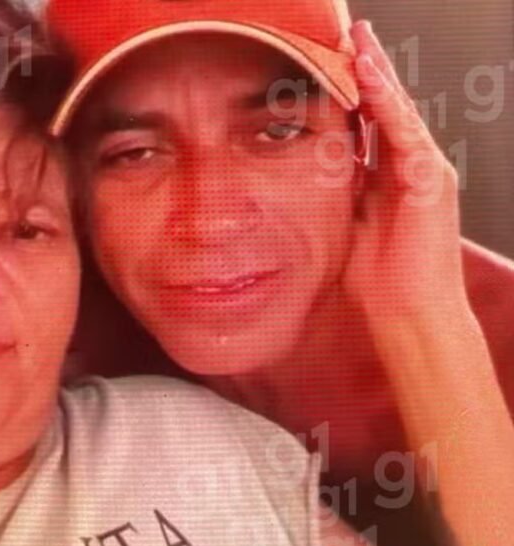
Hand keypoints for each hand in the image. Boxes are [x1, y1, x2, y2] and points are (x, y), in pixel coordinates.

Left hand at [344, 21, 467, 321]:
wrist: (407, 314)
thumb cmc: (377, 279)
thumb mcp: (348, 225)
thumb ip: (339, 195)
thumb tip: (313, 175)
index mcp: (389, 179)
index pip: (370, 125)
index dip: (353, 95)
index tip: (331, 65)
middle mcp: (409, 169)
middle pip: (387, 110)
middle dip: (368, 73)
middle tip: (350, 35)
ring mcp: (424, 172)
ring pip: (399, 113)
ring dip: (378, 77)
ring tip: (359, 42)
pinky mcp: (430, 182)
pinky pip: (406, 135)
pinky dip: (388, 107)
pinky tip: (371, 81)